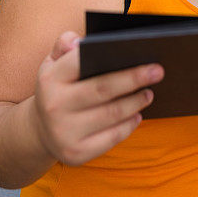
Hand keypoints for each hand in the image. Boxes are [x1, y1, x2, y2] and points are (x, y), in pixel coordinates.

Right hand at [32, 31, 163, 165]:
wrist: (40, 131)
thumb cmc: (57, 89)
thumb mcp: (52, 64)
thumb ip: (64, 45)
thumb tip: (79, 42)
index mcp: (50, 79)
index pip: (80, 61)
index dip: (107, 54)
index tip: (135, 48)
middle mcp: (54, 106)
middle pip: (103, 89)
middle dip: (134, 78)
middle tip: (158, 71)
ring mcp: (64, 133)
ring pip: (111, 114)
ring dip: (135, 102)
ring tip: (149, 93)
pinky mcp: (76, 154)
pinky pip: (111, 138)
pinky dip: (128, 126)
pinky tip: (137, 115)